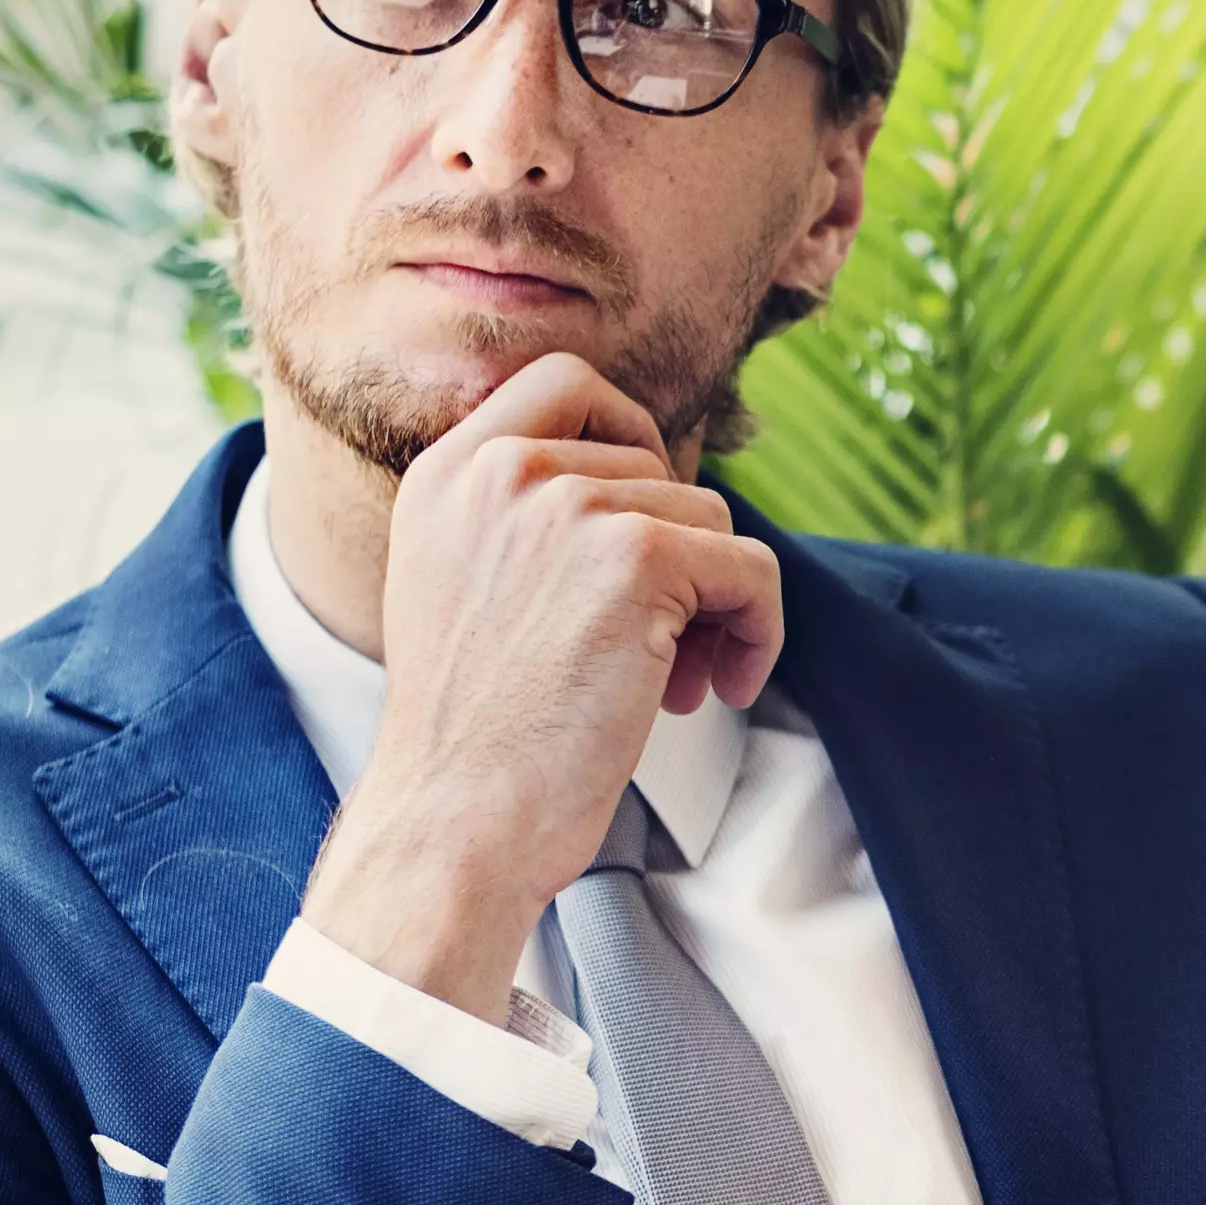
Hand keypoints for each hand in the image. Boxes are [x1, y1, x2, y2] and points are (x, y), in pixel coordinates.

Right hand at [298, 353, 782, 1017]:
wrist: (456, 821)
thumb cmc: (473, 738)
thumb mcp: (462, 591)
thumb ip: (523, 522)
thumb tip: (658, 494)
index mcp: (447, 473)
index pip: (565, 383)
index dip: (630, 437)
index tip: (649, 523)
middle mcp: (499, 471)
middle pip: (656, 464)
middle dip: (676, 553)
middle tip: (661, 645)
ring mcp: (568, 506)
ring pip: (709, 518)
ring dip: (713, 603)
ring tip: (671, 684)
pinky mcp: (637, 557)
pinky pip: (751, 567)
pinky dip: (758, 630)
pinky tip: (717, 689)